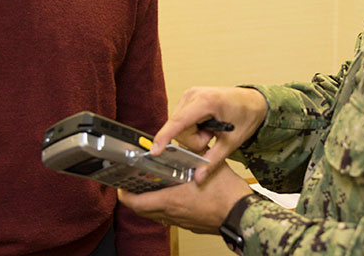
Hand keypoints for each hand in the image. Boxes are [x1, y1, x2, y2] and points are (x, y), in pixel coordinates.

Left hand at [117, 162, 253, 233]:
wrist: (242, 214)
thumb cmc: (227, 194)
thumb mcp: (207, 164)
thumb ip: (192, 151)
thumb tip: (183, 139)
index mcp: (171, 200)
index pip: (136, 202)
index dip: (124, 194)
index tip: (121, 185)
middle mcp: (173, 214)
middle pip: (142, 211)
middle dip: (134, 198)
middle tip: (134, 184)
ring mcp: (181, 222)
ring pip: (156, 215)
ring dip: (150, 203)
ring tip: (152, 187)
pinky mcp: (191, 225)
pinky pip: (171, 218)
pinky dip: (166, 207)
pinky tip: (175, 196)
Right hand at [149, 86, 267, 182]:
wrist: (253, 101)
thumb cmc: (245, 116)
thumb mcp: (232, 142)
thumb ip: (213, 160)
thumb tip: (197, 178)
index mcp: (206, 101)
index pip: (179, 122)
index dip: (165, 137)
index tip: (155, 152)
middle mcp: (193, 94)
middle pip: (179, 130)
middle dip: (194, 140)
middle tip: (212, 137)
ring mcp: (189, 95)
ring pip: (178, 127)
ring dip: (193, 135)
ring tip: (211, 131)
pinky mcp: (187, 98)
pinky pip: (180, 122)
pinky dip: (191, 129)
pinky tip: (205, 126)